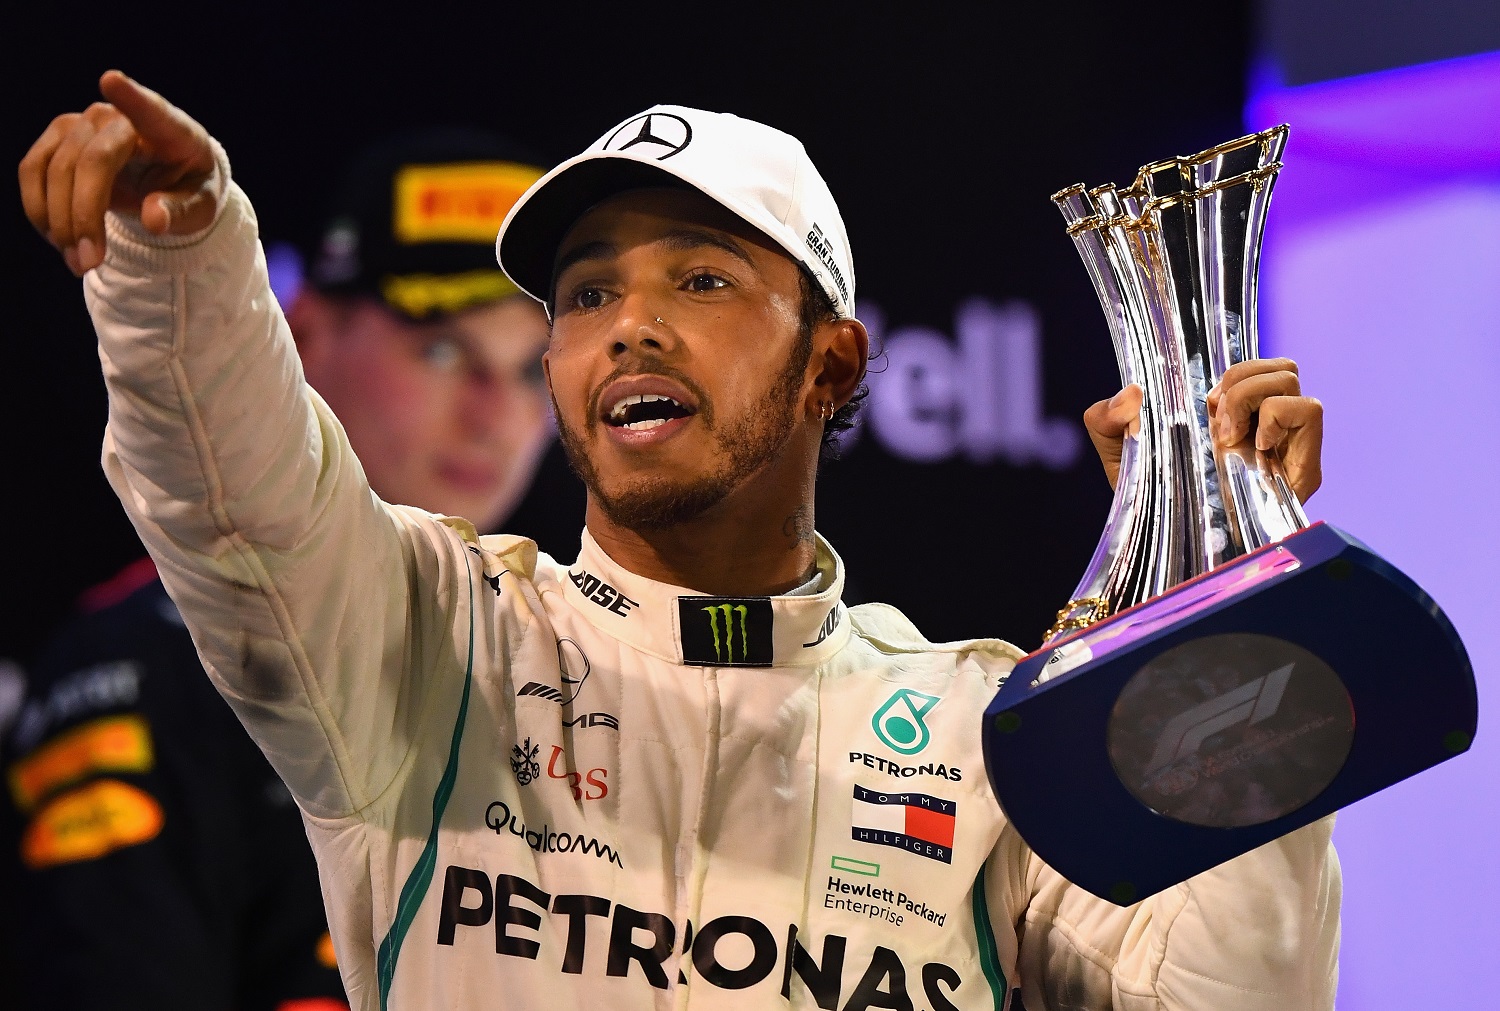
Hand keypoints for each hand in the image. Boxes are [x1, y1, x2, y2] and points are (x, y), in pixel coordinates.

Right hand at [18, 70, 217, 275]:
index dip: (131, 98)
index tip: (112, 82)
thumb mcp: (201, 209)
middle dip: (82, 216)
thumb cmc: (189, 189)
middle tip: (88, 263)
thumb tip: (154, 219)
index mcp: (170, 130)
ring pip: (53, 168)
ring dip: (58, 221)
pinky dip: (40, 209)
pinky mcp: (58, 137)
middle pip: (89, 161)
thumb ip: (181, 212)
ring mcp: (84, 123)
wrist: (166, 181)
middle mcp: (121, 118)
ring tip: (78, 262)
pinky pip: (33, 170)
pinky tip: (59, 240)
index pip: (150, 110)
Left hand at [1084, 358, 1323, 503]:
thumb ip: (1106, 417)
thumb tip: (1131, 394)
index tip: (1203, 401)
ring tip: (1227, 436)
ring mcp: (1285, 445)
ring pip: (1291, 380)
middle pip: (1277, 366)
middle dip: (1239, 380)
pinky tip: (1251, 448)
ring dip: (1251, 396)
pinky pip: (1310, 411)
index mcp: (1230, 414)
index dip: (1229, 371)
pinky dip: (1278, 416)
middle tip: (1215, 420)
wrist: (1165, 546)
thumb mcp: (1116, 451)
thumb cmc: (1148, 498)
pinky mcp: (1303, 469)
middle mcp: (1262, 426)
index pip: (1253, 365)